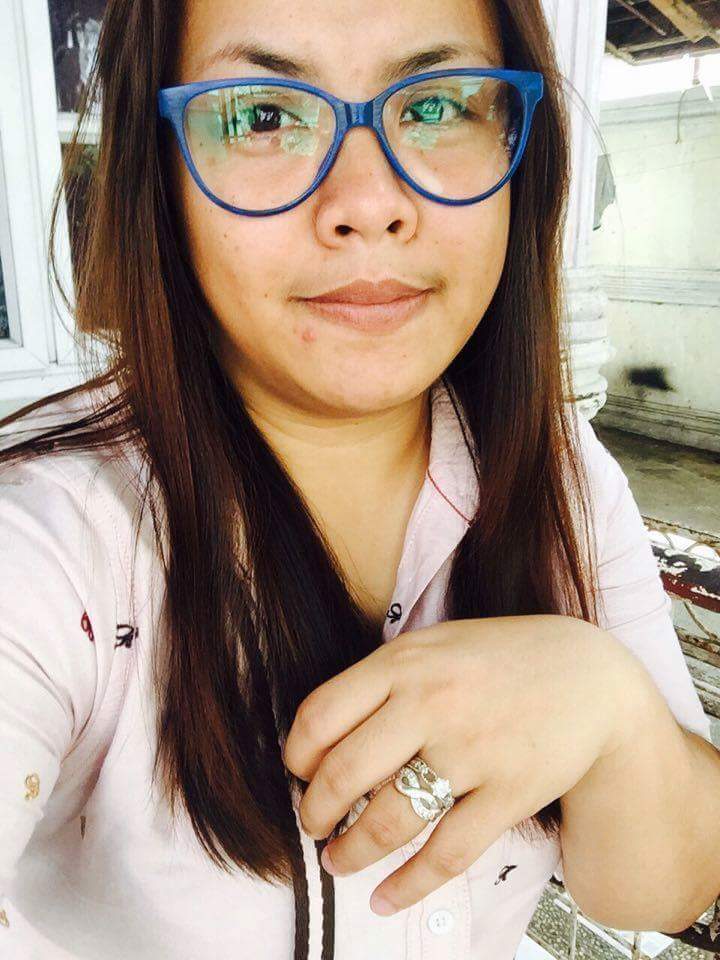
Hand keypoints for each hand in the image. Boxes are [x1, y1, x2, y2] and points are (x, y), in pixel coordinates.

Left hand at [283, 614, 640, 914]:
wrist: (589, 675)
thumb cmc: (500, 660)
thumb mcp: (435, 646)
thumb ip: (383, 680)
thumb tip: (321, 737)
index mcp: (405, 661)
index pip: (320, 714)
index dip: (296, 756)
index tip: (298, 774)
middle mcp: (433, 702)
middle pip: (344, 773)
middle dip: (314, 811)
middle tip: (312, 825)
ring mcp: (473, 749)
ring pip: (389, 820)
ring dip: (351, 852)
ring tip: (338, 861)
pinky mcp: (511, 792)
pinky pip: (448, 853)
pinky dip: (409, 886)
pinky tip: (385, 898)